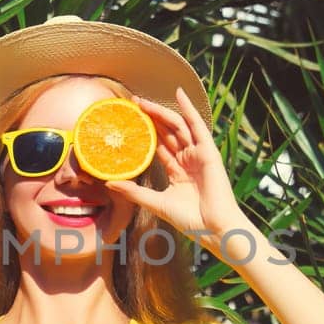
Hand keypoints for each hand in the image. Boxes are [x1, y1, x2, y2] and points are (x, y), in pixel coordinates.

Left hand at [106, 88, 250, 247]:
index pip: (159, 146)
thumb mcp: (156, 202)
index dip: (146, 133)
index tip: (130, 122)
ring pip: (177, 127)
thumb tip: (109, 183)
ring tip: (143, 101)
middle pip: (167, 133)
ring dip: (161, 112)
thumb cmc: (190, 220)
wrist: (213, 228)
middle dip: (150, 118)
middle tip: (132, 105)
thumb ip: (134, 192)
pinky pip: (197, 125)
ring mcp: (198, 154)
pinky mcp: (208, 151)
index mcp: (178, 171)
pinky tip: (178, 94)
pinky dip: (189, 109)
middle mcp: (188, 160)